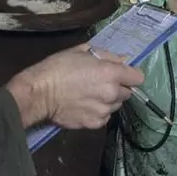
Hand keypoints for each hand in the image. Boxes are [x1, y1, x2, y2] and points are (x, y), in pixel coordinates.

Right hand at [7, 44, 143, 128]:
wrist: (39, 94)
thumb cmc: (58, 68)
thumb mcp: (82, 51)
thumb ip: (107, 56)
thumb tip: (123, 60)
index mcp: (111, 73)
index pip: (138, 77)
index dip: (130, 75)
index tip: (122, 74)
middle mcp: (112, 93)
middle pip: (127, 92)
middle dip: (118, 87)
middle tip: (100, 84)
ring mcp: (104, 110)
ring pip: (115, 105)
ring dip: (108, 100)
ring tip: (90, 95)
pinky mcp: (95, 124)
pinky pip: (105, 117)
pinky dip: (98, 112)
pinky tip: (85, 106)